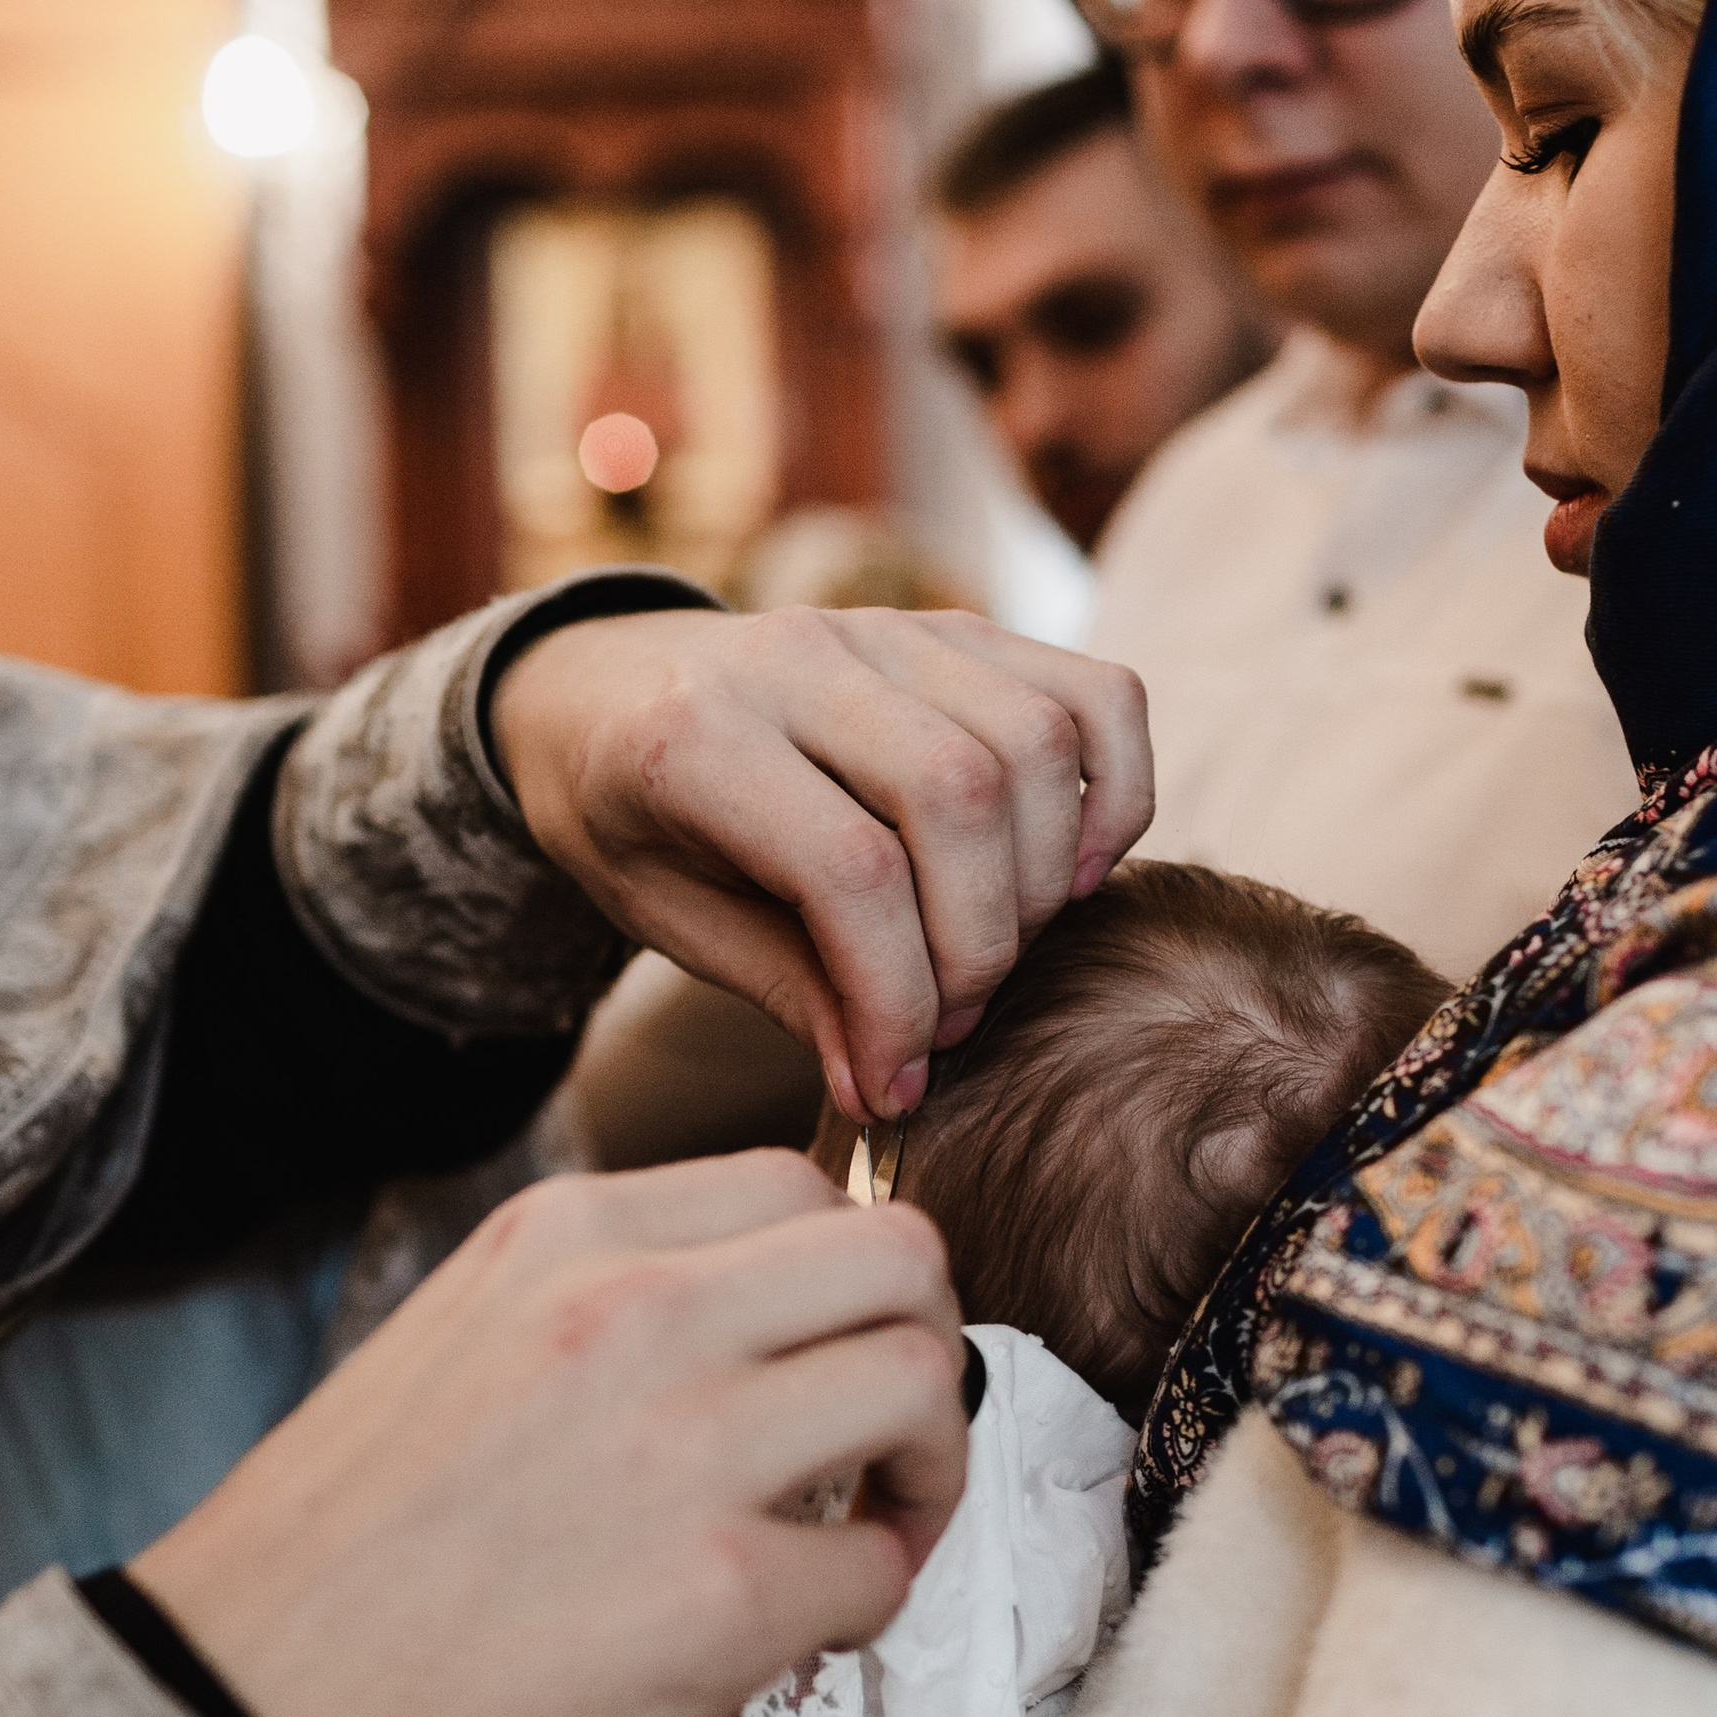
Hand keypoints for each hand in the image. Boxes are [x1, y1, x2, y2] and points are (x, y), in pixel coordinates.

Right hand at [131, 1156, 965, 1716]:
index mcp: (568, 1233)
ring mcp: (689, 1444)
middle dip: (928, 1344)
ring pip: (927, 1385)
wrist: (245, 1704)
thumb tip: (759, 1327)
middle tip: (888, 1440)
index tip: (827, 1358)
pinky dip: (868, 1604)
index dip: (851, 1280)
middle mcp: (638, 1309)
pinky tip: (796, 1634)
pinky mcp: (722, 1592)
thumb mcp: (463, 1335)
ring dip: (928, 1468)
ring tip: (865, 1533)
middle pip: (903, 1259)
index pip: (802, 1187)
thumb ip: (606, 1305)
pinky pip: (881, 1568)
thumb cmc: (347, 1547)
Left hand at [492, 604, 1152, 1120]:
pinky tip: (1069, 873)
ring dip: (1044, 881)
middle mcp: (801, 657)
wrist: (601, 688)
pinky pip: (1094, 695)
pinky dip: (1114, 793)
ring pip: (1037, 742)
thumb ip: (791, 993)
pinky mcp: (961, 630)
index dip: (895, 998)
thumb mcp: (670, 920)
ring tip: (994, 953)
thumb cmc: (635, 819)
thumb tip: (893, 1087)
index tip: (894, 1082)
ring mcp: (891, 628)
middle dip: (978, 944)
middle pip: (961, 796)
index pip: (849, 869)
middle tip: (944, 1022)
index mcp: (697, 735)